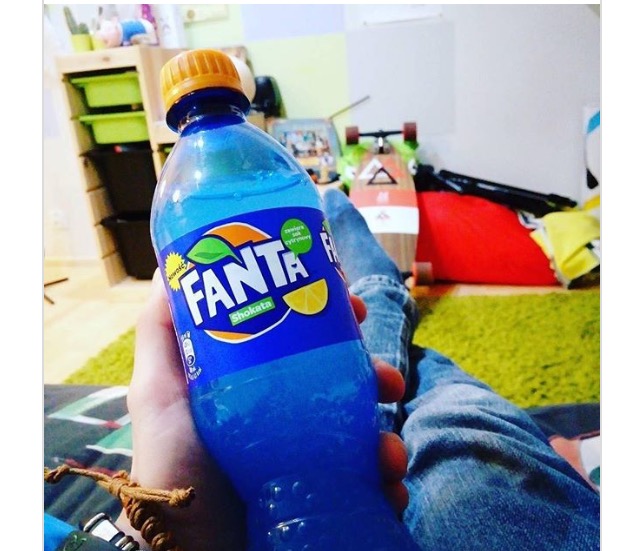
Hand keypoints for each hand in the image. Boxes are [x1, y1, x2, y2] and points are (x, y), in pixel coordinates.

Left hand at [117, 270, 408, 550]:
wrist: (186, 546)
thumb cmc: (170, 465)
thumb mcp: (157, 391)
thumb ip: (160, 333)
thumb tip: (171, 269)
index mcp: (262, 388)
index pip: (307, 344)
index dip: (332, 321)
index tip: (348, 304)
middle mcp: (291, 418)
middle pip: (348, 384)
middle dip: (375, 374)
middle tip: (387, 379)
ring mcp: (311, 459)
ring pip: (368, 433)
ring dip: (388, 435)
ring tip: (387, 451)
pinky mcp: (326, 497)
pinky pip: (369, 483)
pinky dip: (386, 481)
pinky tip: (388, 484)